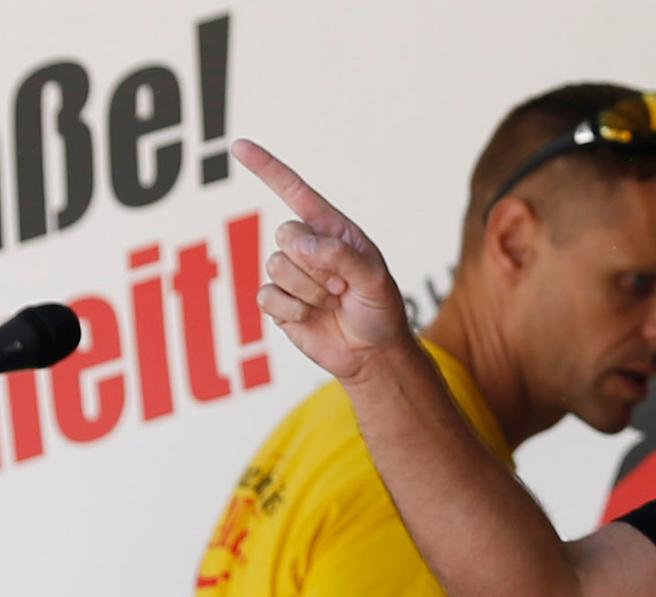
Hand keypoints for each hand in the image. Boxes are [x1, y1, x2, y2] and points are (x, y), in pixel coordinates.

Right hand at [232, 138, 412, 382]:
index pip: (294, 192)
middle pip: (285, 234)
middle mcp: (307, 246)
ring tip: (332, 302)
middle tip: (342, 286)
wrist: (371, 352)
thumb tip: (300, 244)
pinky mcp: (276, 302)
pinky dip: (293, 310)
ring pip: (276, 266)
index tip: (237, 146)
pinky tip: (312, 318)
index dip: (267, 168)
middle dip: (317, 264)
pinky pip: (266, 296)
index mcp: (332, 229)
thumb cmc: (379, 310)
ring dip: (310, 291)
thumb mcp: (375, 279)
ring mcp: (289, 274)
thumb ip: (342, 255)